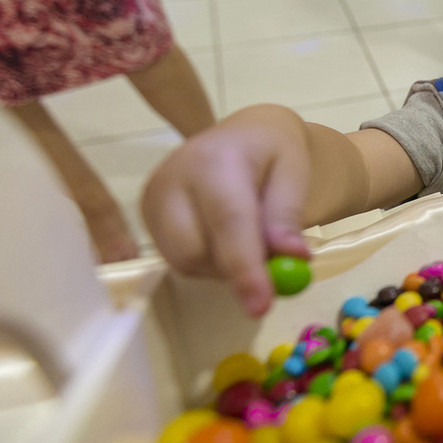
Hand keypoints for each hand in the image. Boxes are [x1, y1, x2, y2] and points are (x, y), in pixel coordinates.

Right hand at [141, 105, 311, 316]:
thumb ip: (289, 214)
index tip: (262, 306)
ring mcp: (153, 198)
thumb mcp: (295, 172)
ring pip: (186, 262)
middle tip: (274, 265)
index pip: (228, 220)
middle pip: (195, 249)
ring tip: (251, 238)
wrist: (244, 136)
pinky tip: (227, 238)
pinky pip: (179, 261)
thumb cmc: (274, 153)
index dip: (245, 267)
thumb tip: (291, 257)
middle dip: (236, 270)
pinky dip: (210, 263)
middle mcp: (172, 177)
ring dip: (225, 267)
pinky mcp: (147, 217)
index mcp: (215, 158)